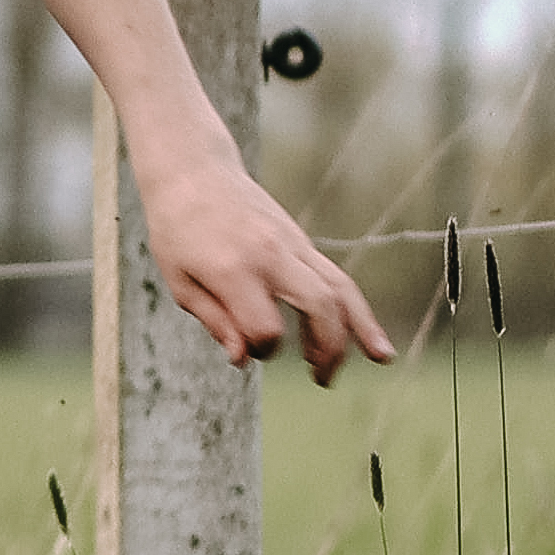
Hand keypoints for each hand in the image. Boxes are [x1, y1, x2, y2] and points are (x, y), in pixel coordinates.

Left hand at [139, 160, 392, 382]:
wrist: (194, 174)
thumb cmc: (177, 231)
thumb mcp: (180, 281)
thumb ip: (215, 321)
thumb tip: (244, 360)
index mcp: (233, 270)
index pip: (265, 326)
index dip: (262, 349)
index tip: (248, 350)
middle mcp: (271, 256)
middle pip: (319, 306)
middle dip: (330, 348)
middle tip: (323, 380)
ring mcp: (293, 246)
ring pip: (341, 289)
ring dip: (361, 329)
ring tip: (378, 360)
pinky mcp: (302, 243)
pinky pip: (338, 277)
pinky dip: (358, 307)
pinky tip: (373, 335)